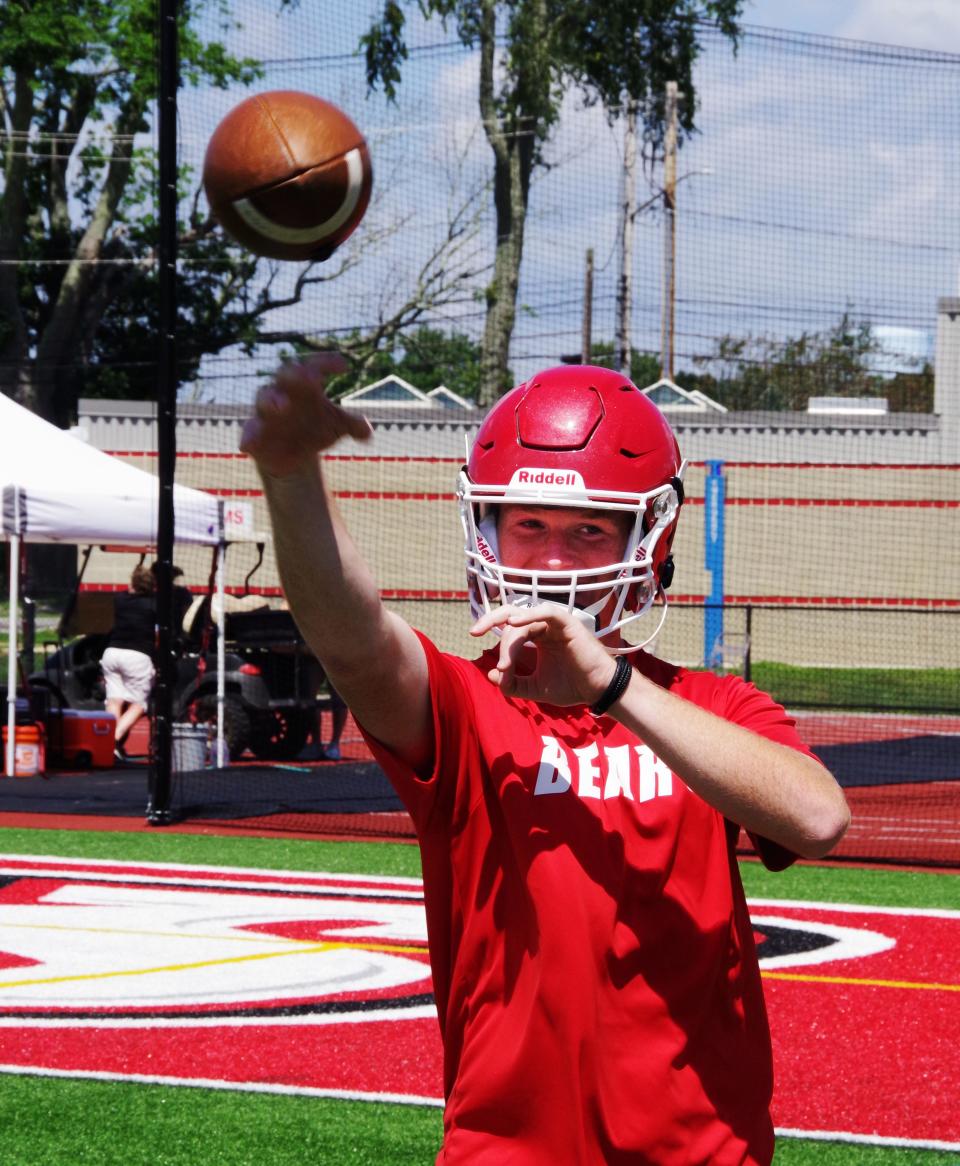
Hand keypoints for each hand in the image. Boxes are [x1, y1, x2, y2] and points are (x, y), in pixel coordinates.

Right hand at [239, 352, 372, 476]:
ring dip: (272, 400)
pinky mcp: (255, 432)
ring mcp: (267, 412)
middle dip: (296, 374)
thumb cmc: (316, 429)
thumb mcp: (337, 427)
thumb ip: (352, 425)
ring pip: (264, 398)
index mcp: (305, 385)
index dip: (326, 362)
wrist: (294, 453)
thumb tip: (367, 431)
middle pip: (284, 374)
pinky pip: (249, 431)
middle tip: (310, 377)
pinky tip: (248, 444)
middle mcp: (283, 392)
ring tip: (282, 406)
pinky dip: (249, 436)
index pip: (313, 365)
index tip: (344, 366)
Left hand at [470, 602, 621, 708]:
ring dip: (510, 639)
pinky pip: (545, 611)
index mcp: (536, 636)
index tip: (494, 667)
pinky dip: (529, 615)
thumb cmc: (571, 686)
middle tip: (475, 632)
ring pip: (523, 618)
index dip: (495, 641)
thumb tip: (491, 674)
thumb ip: (512, 683)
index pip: (508, 627)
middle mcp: (544, 625)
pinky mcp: (567, 622)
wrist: (597, 691)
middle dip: (489, 620)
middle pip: (510, 615)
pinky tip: (515, 624)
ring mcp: (555, 622)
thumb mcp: (534, 688)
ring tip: (507, 663)